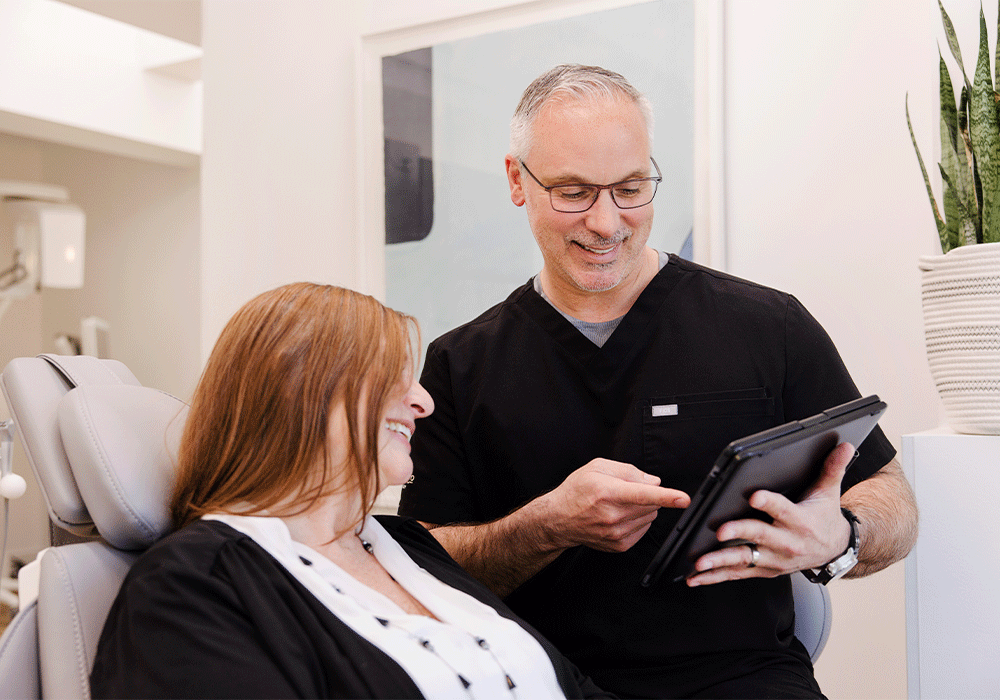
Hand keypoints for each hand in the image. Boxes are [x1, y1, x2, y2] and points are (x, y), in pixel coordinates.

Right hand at [539, 458, 689, 552]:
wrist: (559, 519)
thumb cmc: (577, 491)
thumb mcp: (597, 468)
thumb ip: (628, 470)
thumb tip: (653, 481)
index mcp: (607, 492)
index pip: (643, 495)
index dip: (666, 496)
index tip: (683, 499)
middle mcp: (613, 515)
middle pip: (650, 504)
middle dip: (646, 494)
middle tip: (624, 491)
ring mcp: (616, 533)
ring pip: (649, 516)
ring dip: (643, 508)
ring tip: (618, 504)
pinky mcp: (619, 545)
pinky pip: (643, 529)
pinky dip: (638, 520)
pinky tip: (619, 516)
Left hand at [686, 442, 855, 586]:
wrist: (834, 549)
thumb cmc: (825, 517)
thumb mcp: (829, 491)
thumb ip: (832, 468)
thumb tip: (843, 446)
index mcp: (800, 521)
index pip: (783, 509)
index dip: (769, 503)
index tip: (754, 497)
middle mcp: (786, 542)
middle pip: (759, 535)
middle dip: (739, 533)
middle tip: (720, 531)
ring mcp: (774, 559)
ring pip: (744, 560)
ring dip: (720, 561)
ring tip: (700, 561)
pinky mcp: (765, 570)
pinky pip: (737, 574)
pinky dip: (715, 576)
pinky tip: (695, 575)